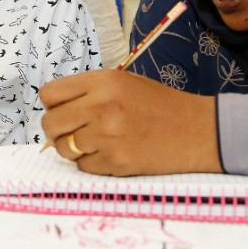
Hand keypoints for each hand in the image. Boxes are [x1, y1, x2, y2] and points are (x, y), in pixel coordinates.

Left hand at [39, 69, 222, 175]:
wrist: (197, 131)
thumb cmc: (160, 106)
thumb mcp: (125, 83)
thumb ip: (89, 92)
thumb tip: (54, 111)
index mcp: (103, 81)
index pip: (50, 94)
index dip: (52, 105)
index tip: (62, 111)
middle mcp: (101, 106)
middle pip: (50, 123)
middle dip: (57, 131)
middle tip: (73, 132)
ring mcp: (108, 135)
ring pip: (64, 149)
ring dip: (75, 149)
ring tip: (98, 142)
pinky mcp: (116, 161)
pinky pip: (84, 167)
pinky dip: (93, 164)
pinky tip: (113, 153)